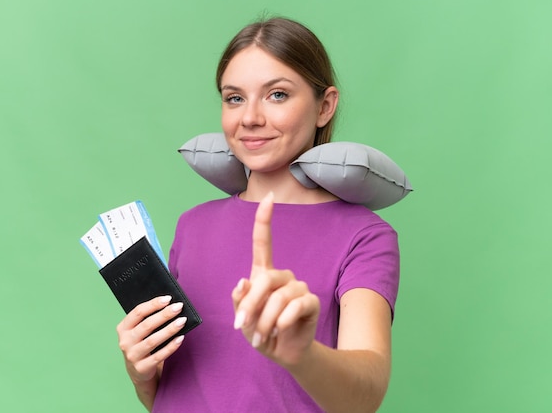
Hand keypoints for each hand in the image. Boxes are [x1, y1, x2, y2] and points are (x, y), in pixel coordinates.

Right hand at [116, 296, 186, 383]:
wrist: (138, 372)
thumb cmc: (141, 344)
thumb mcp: (138, 332)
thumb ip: (148, 319)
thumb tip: (169, 305)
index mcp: (123, 328)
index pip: (138, 312)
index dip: (153, 304)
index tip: (168, 298)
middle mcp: (125, 341)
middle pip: (146, 325)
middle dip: (164, 315)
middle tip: (178, 307)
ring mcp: (132, 356)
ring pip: (153, 340)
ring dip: (169, 329)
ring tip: (182, 321)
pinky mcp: (142, 368)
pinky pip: (159, 356)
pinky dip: (171, 346)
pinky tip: (180, 338)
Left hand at [232, 192, 320, 366]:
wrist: (283, 353)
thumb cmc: (260, 330)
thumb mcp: (243, 317)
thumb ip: (239, 300)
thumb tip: (242, 281)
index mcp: (263, 273)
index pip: (263, 242)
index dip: (264, 219)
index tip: (269, 197)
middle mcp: (283, 276)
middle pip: (264, 278)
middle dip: (250, 304)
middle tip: (241, 325)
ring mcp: (299, 287)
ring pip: (279, 296)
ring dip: (265, 319)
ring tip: (261, 336)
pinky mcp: (311, 302)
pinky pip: (296, 305)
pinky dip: (282, 320)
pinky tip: (279, 331)